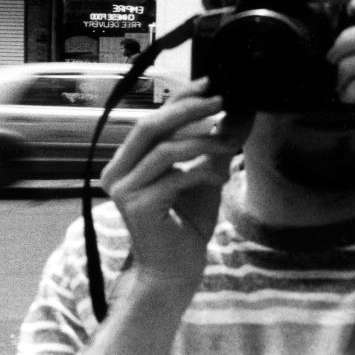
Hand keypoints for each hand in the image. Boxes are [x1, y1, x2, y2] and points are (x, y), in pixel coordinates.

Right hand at [99, 79, 249, 296]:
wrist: (176, 270)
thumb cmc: (186, 224)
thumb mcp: (203, 174)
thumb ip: (212, 144)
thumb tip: (238, 111)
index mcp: (125, 162)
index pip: (150, 120)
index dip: (177, 100)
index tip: (207, 84)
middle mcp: (115, 172)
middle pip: (149, 126)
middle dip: (186, 110)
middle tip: (219, 101)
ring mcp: (122, 190)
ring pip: (165, 149)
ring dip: (203, 141)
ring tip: (230, 144)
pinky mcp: (136, 206)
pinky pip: (175, 176)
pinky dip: (202, 171)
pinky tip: (219, 178)